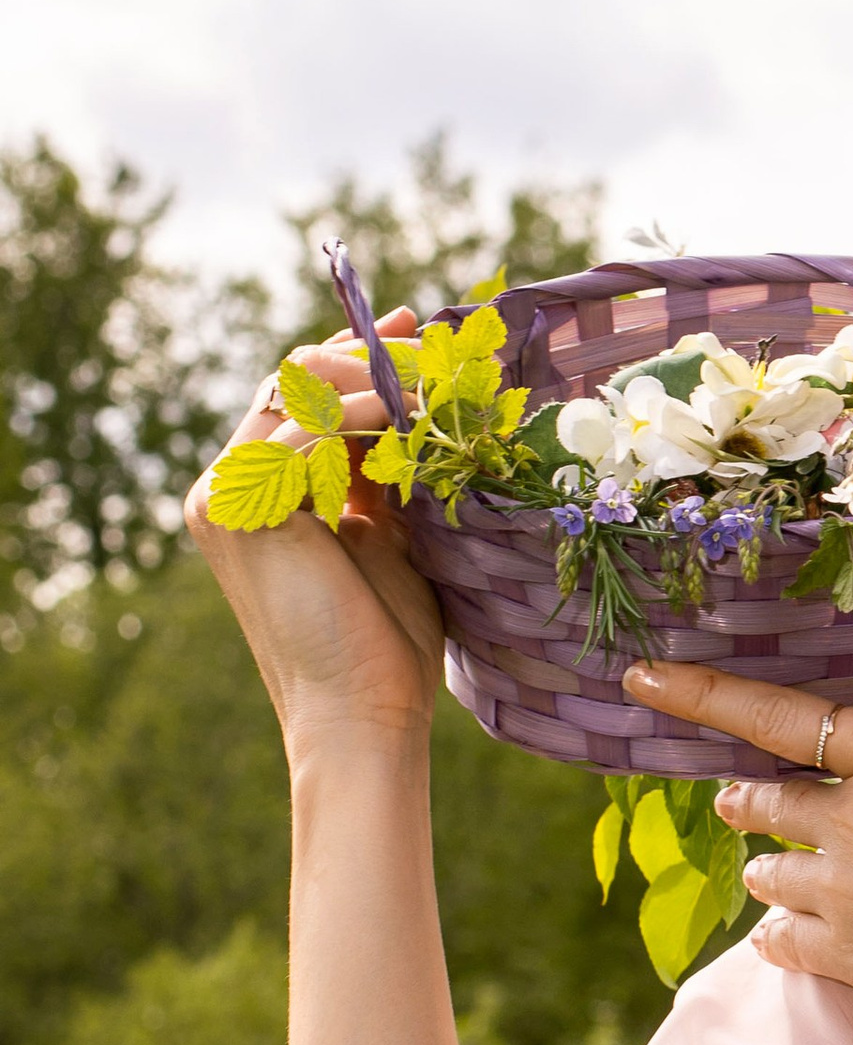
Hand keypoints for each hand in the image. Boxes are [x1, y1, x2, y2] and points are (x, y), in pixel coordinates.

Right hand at [185, 315, 446, 755]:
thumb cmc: (385, 641)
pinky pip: (301, 429)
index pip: (299, 395)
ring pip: (296, 391)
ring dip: (371, 378)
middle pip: (292, 379)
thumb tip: (411, 401)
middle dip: (365, 355)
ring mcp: (225, 496)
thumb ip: (382, 471)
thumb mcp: (390, 533)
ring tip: (435, 385)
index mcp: (259, 493)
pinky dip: (358, 411)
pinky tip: (407, 416)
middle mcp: (228, 487)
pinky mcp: (239, 510)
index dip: (355, 356)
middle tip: (430, 346)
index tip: (412, 331)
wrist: (362, 713)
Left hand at [627, 635, 852, 1042]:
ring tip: (786, 876)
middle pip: (763, 801)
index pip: (779, 716)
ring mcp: (846, 895)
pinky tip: (788, 938)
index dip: (702, 693)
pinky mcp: (852, 960)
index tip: (642, 675)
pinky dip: (779, 936)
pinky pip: (781, 943)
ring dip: (769, 870)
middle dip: (746, 800)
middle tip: (738, 801)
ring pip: (766, 874)